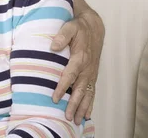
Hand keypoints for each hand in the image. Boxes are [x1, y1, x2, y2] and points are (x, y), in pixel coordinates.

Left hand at [51, 5, 104, 124]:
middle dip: (74, 104)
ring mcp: (91, 73)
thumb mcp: (70, 26)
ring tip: (76, 120)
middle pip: (80, 89)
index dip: (63, 87)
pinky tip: (87, 115)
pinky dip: (90, 104)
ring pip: (87, 93)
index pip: (70, 75)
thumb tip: (53, 47)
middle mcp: (87, 68)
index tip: (56, 98)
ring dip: (82, 107)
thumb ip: (62, 35)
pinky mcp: (92, 75)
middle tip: (67, 116)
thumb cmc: (79, 27)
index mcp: (80, 57)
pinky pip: (92, 92)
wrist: (94, 27)